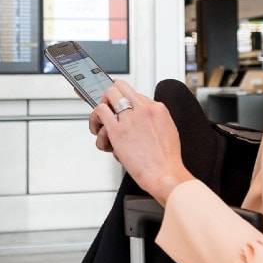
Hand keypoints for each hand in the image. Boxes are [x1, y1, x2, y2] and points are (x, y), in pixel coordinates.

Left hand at [90, 79, 194, 204]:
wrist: (166, 175)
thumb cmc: (167, 160)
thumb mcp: (167, 131)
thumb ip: (153, 120)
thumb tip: (141, 120)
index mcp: (157, 109)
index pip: (135, 93)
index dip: (124, 99)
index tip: (118, 104)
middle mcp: (143, 109)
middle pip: (120, 87)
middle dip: (111, 96)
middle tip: (109, 108)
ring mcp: (130, 118)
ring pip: (108, 94)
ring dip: (102, 106)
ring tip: (101, 121)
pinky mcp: (117, 131)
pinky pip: (100, 111)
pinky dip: (95, 118)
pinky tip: (98, 129)